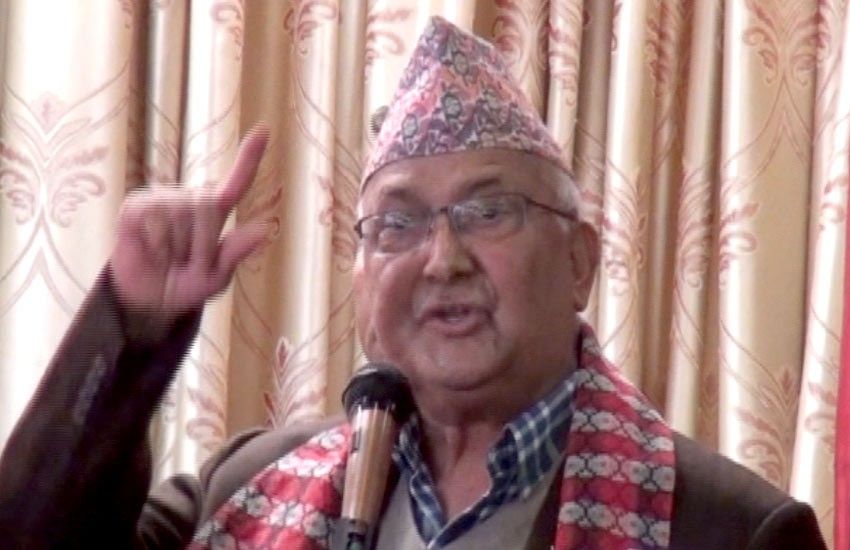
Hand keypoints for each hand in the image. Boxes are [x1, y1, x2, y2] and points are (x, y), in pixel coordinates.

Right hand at [109, 125, 269, 340]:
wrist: (145, 301)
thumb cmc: (183, 285)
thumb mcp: (215, 278)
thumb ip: (236, 253)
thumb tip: (265, 230)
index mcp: (215, 215)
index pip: (236, 183)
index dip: (249, 158)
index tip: (263, 130)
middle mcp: (190, 200)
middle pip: (208, 205)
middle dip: (202, 244)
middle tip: (188, 265)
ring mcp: (162, 200)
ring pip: (180, 215)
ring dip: (177, 249)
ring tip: (168, 260)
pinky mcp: (136, 206)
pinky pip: (153, 220)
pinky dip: (156, 244)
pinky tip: (151, 252)